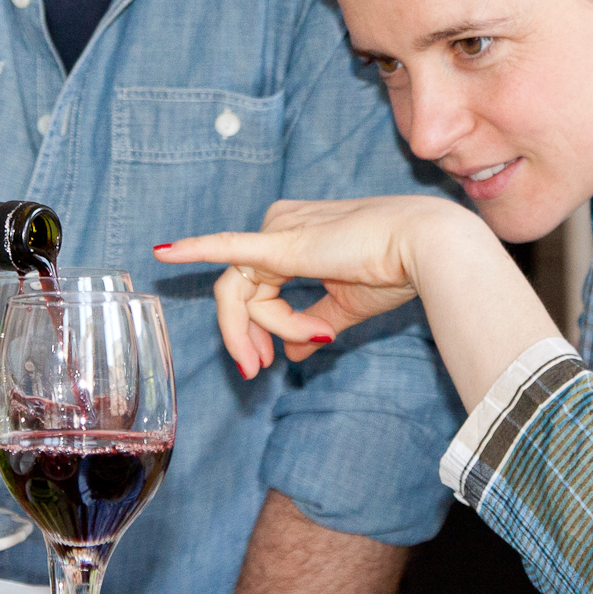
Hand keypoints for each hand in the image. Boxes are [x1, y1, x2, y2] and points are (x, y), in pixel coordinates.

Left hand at [157, 195, 478, 376]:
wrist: (429, 250)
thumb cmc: (397, 270)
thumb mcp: (347, 306)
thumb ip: (312, 326)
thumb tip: (290, 355)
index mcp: (293, 233)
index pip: (256, 287)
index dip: (257, 328)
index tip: (266, 363)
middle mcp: (280, 223)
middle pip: (241, 291)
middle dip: (244, 334)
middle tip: (254, 370)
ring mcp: (278, 227)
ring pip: (247, 292)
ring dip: (271, 326)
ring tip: (306, 340)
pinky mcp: (282, 242)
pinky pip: (229, 249)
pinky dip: (195, 251)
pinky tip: (163, 253)